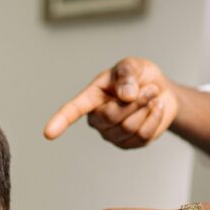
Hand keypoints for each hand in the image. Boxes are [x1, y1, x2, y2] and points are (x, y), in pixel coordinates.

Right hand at [44, 57, 178, 148]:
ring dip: (146, 108)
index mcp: (91, 97)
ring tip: (153, 95)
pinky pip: (142, 136)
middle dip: (135, 102)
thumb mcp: (133, 65)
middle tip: (150, 88)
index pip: (73, 109)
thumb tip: (125, 95)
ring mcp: (112, 134)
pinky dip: (155, 118)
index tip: (49, 133)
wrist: (161, 92)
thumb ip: (127, 73)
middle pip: (111, 117)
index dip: (61, 120)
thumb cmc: (140, 77)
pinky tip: (156, 108)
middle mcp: (97, 119)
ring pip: (128, 127)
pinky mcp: (129, 144)